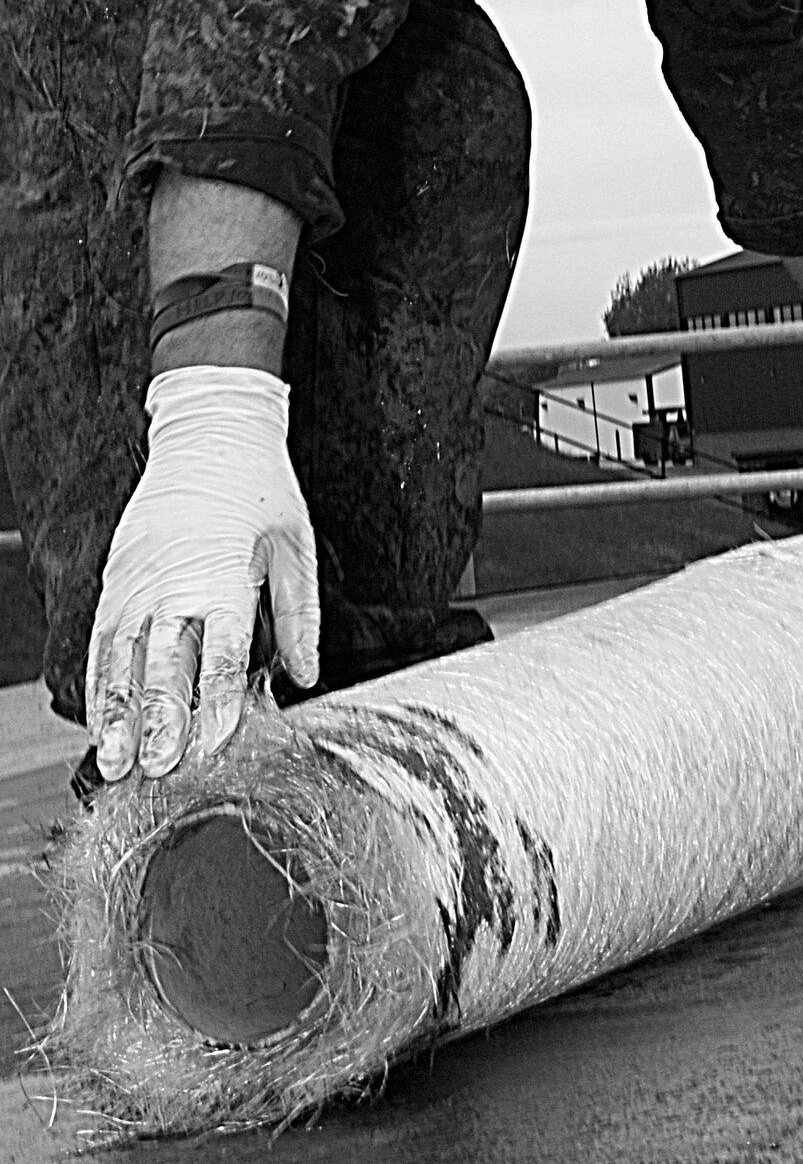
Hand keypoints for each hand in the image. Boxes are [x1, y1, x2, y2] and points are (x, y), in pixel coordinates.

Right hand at [87, 365, 319, 780]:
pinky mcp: (117, 575)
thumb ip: (299, 614)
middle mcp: (174, 581)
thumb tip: (307, 673)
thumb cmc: (260, 483)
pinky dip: (98, 680)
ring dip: (118, 713)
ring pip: (121, 658)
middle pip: (163, 665)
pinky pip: (101, 637)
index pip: (219, 655)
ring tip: (117, 761)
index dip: (215, 707)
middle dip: (160, 724)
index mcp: (224, 574)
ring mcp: (137, 579)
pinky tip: (99, 716)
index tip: (212, 750)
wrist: (210, 427)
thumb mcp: (296, 543)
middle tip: (157, 773)